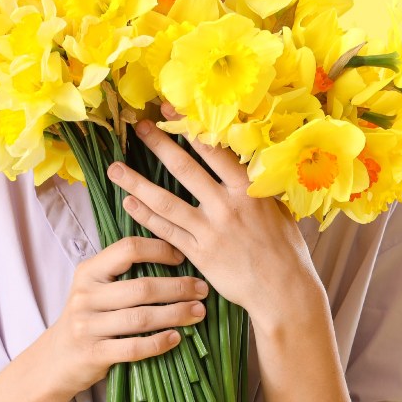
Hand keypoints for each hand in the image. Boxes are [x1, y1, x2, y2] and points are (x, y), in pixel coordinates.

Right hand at [47, 235, 208, 397]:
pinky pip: (133, 348)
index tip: (182, 257)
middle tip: (203, 289)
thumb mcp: (95, 288)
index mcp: (88, 272)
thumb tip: (174, 254)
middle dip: (178, 287)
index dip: (159, 249)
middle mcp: (86, 296)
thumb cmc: (88, 317)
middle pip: (141, 287)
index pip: (127, 249)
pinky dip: (159, 343)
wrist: (56, 359)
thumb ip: (122, 272)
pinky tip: (177, 338)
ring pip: (141, 318)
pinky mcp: (94, 354)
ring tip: (199, 312)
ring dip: (176, 314)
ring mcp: (87, 326)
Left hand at [106, 102, 327, 331]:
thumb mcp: (278, 209)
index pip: (213, 150)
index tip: (169, 110)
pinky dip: (146, 216)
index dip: (188, 127)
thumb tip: (247, 162)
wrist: (283, 291)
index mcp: (247, 190)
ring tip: (115, 169)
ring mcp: (209, 231)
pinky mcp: (199, 254)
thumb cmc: (286, 249)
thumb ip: (257, 187)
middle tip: (137, 126)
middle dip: (158, 145)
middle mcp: (226, 206)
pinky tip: (130, 203)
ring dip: (137, 183)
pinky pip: (166, 231)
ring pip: (166, 201)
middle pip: (184, 169)